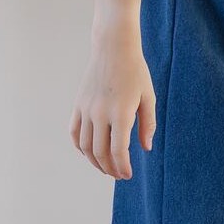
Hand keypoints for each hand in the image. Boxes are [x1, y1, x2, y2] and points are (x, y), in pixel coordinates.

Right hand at [69, 38, 155, 179]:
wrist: (113, 48)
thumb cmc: (135, 72)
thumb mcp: (148, 96)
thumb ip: (148, 124)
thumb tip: (146, 148)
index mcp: (121, 112)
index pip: (118, 150)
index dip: (123, 167)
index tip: (128, 175)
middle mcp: (100, 113)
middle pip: (100, 152)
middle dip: (110, 168)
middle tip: (119, 175)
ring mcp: (86, 109)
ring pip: (85, 146)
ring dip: (95, 162)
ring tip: (106, 167)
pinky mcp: (78, 105)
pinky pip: (75, 133)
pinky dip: (81, 147)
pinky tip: (91, 153)